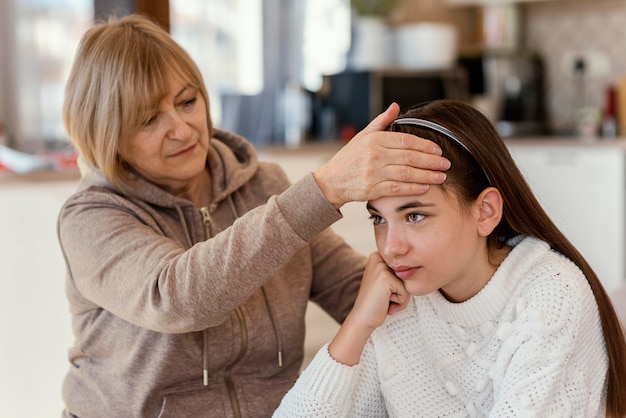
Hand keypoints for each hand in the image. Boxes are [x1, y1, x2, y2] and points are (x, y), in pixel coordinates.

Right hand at [313, 102, 449, 208]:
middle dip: (431, 161)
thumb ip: (382, 121)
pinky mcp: (372, 189)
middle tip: (446, 163)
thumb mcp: (363, 136)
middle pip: (410, 157)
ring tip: (441, 176)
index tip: (438, 149)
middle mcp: (375, 155)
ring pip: (407, 173)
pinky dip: (413, 188)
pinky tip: (425, 187)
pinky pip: (397, 188)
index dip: (425, 145)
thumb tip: (396, 106)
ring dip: (427, 175)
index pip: (406, 140)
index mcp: (375, 140)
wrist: (331, 181)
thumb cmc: (349, 158)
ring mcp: (373, 173)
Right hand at [349, 251, 409, 330]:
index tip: (383, 290)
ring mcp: (381, 267)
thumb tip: (416, 267)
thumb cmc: (376, 302)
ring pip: (408, 283)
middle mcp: (378, 258)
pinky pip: (406, 292)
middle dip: (401, 290)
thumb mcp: (385, 281)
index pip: (405, 267)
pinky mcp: (386, 279)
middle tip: (384, 297)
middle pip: (407, 274)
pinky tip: (385, 304)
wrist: (362, 318)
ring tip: (385, 301)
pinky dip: (400, 303)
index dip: (399, 284)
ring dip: (401, 297)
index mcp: (377, 256)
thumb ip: (398, 272)